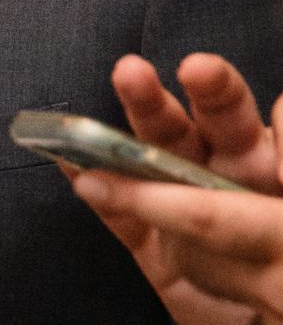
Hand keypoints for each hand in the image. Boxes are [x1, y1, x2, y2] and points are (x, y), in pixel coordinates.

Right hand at [67, 55, 282, 324]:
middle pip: (184, 130)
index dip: (219, 94)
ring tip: (73, 123)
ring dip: (114, 137)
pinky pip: (118, 217)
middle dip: (156, 102)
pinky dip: (91, 190)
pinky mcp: (156, 250)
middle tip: (131, 73)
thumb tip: (281, 118)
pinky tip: (63, 159)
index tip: (199, 74)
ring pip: (145, 166)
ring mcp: (181, 210)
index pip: (239, 117)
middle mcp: (220, 175)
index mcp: (264, 160)